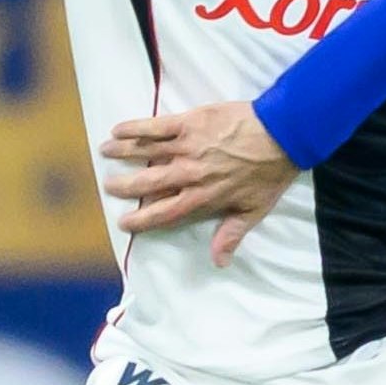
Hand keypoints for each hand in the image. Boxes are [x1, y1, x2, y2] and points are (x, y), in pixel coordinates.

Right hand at [100, 102, 299, 262]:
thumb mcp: (254, 210)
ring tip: (104, 153)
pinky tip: (118, 130)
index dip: (142, 219)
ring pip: (146, 152)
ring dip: (122, 153)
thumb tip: (219, 261)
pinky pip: (155, 126)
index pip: (165, 212)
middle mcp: (189, 174)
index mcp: (202, 197)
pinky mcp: (189, 123)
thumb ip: (231, 234)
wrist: (282, 134)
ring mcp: (187, 147)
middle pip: (148, 184)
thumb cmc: (269, 173)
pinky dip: (135, 128)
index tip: (124, 223)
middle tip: (109, 186)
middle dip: (125, 186)